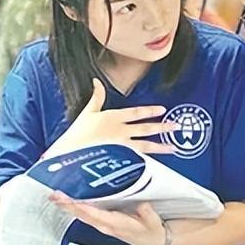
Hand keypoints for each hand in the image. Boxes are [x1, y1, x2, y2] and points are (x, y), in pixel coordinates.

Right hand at [44, 78, 176, 157]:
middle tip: (175, 125)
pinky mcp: (119, 162)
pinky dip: (148, 162)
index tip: (162, 110)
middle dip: (161, 127)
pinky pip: (137, 161)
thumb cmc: (76, 135)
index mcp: (112, 118)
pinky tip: (158, 163)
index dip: (150, 110)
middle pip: (145, 128)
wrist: (69, 157)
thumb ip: (96, 97)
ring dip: (160, 146)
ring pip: (146, 146)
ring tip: (172, 147)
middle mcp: (120, 132)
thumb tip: (97, 81)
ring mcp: (121, 148)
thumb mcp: (86, 113)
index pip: (136, 113)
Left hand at [50, 192, 167, 244]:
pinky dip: (77, 208)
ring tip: (58, 196)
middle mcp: (106, 226)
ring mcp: (104, 225)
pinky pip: (87, 215)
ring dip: (69, 207)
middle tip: (54, 195)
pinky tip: (70, 202)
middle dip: (68, 205)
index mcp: (115, 225)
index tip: (69, 199)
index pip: (94, 214)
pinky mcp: (104, 223)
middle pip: (83, 215)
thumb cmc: (151, 231)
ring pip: (82, 216)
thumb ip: (146, 213)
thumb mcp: (153, 222)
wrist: (154, 240)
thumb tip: (141, 204)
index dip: (80, 206)